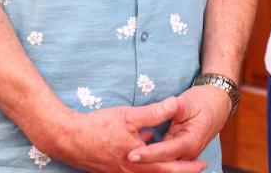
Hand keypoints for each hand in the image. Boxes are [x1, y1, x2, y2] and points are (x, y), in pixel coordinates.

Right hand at [38, 98, 202, 172]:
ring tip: (173, 159)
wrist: (68, 139)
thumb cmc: (98, 128)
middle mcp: (133, 171)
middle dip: (180, 169)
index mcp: (141, 162)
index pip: (171, 167)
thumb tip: (176, 104)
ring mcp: (122, 172)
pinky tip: (144, 146)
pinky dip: (146, 163)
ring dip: (162, 166)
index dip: (188, 165)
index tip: (203, 161)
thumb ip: (154, 112)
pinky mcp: (112, 169)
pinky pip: (135, 169)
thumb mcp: (129, 116)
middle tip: (197, 165)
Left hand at [127, 84, 230, 165]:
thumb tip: (169, 104)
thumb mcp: (188, 102)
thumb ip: (175, 107)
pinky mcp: (180, 151)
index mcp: (190, 142)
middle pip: (163, 163)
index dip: (148, 154)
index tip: (131, 155)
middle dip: (144, 162)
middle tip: (124, 159)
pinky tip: (136, 154)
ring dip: (147, 162)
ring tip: (126, 158)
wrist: (217, 104)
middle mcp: (188, 153)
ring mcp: (185, 154)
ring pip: (164, 164)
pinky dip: (152, 158)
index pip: (166, 152)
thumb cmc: (203, 102)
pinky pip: (165, 158)